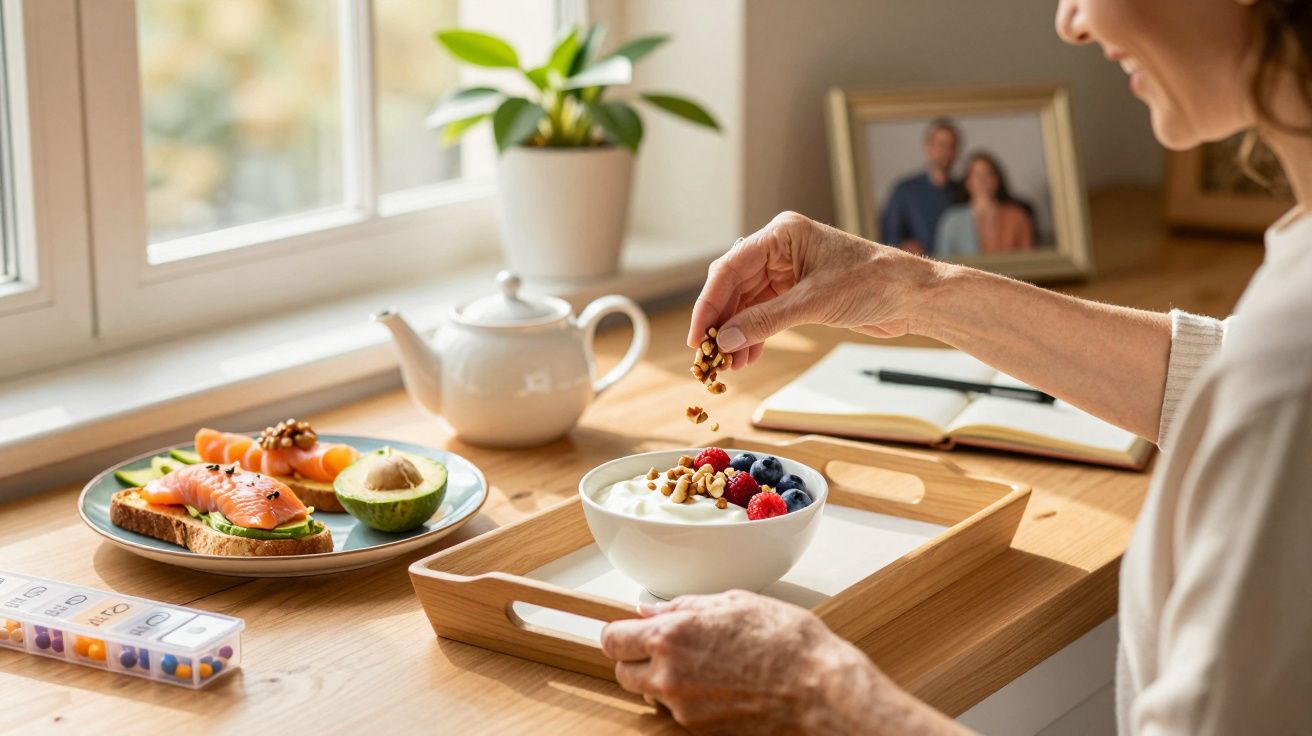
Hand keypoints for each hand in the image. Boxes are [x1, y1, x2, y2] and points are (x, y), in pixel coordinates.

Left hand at [601, 590, 886, 733]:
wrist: (819, 688)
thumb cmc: (786, 641)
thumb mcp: (735, 602)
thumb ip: (685, 606)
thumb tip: (653, 609)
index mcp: (672, 635)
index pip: (613, 639)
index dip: (620, 633)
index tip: (629, 630)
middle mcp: (669, 674)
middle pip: (621, 672)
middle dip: (635, 659)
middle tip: (661, 647)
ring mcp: (683, 707)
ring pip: (649, 694)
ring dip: (660, 680)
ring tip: (698, 665)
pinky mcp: (700, 729)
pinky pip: (677, 712)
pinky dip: (687, 699)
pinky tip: (717, 684)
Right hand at [687, 212, 945, 367]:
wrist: (914, 296)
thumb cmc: (874, 283)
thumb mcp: (814, 303)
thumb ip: (765, 320)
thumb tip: (726, 339)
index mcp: (782, 234)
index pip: (730, 268)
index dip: (708, 303)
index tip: (697, 335)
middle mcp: (781, 249)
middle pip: (734, 286)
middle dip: (722, 322)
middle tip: (709, 355)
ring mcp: (789, 271)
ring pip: (747, 303)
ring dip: (737, 333)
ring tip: (729, 364)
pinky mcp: (799, 292)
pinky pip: (764, 314)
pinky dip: (754, 335)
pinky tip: (747, 356)